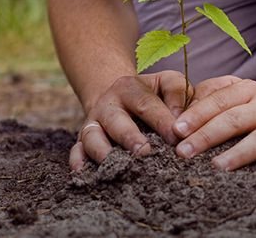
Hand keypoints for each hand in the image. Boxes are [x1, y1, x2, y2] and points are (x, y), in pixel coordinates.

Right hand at [69, 70, 191, 170]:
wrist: (118, 96)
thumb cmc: (152, 94)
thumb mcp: (166, 82)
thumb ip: (178, 94)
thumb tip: (180, 122)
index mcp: (129, 88)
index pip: (146, 104)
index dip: (161, 121)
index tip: (176, 138)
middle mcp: (108, 104)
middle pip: (116, 121)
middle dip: (130, 138)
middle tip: (145, 153)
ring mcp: (93, 122)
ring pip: (92, 136)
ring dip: (103, 152)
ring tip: (118, 167)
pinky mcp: (82, 139)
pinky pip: (76, 150)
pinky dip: (77, 161)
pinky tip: (83, 172)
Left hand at [172, 76, 255, 173]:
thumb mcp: (243, 92)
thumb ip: (214, 95)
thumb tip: (180, 110)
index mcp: (248, 90)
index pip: (219, 101)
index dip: (196, 115)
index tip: (176, 129)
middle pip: (233, 120)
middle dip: (206, 136)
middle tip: (183, 152)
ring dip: (235, 155)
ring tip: (215, 167)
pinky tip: (253, 182)